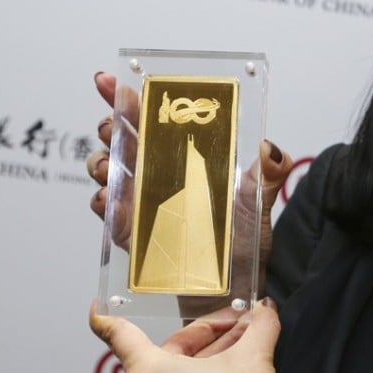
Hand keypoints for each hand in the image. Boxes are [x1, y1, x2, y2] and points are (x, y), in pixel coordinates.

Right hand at [85, 73, 295, 280]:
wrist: (231, 291)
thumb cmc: (245, 243)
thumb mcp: (261, 201)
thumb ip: (270, 173)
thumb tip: (270, 148)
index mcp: (187, 156)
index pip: (155, 118)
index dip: (130, 97)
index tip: (113, 80)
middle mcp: (160, 174)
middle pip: (123, 137)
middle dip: (109, 125)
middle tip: (111, 126)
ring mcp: (142, 202)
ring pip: (109, 170)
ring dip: (101, 162)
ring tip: (109, 166)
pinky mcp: (131, 234)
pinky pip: (108, 214)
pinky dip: (105, 203)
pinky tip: (111, 200)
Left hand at [91, 299, 287, 372]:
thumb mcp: (255, 362)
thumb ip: (260, 327)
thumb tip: (265, 312)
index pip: (118, 335)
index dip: (107, 316)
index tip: (100, 307)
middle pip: (171, 347)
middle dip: (209, 330)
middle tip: (236, 319)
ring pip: (184, 369)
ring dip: (217, 350)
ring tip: (248, 338)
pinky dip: (212, 372)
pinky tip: (241, 363)